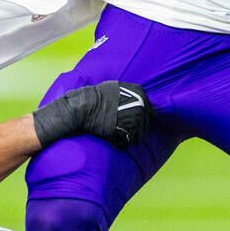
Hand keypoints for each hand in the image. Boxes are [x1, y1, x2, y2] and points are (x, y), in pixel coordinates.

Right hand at [33, 81, 153, 148]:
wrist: (81, 108)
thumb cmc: (93, 100)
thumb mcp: (113, 89)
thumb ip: (127, 94)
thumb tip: (136, 99)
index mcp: (138, 90)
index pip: (148, 108)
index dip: (138, 117)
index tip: (128, 121)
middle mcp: (141, 101)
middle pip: (147, 120)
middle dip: (136, 127)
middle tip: (121, 129)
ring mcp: (137, 113)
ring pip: (141, 131)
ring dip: (129, 134)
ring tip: (115, 132)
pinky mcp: (130, 126)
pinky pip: (133, 139)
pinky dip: (125, 141)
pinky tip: (114, 137)